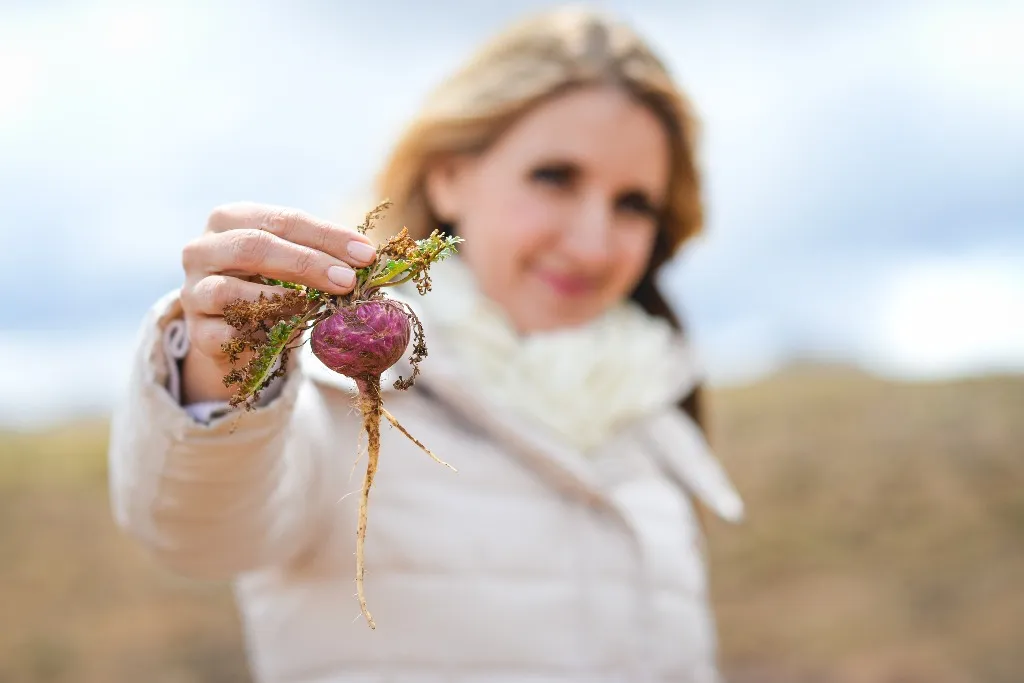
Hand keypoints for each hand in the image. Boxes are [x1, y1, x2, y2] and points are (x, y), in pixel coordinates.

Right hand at [177, 203, 377, 402]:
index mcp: (230, 220)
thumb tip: (368, 258)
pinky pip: (227, 334)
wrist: (229, 330)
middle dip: (307, 263)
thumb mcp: (290, 259)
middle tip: (348, 280)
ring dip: (281, 300)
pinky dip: (259, 335)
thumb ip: (321, 253)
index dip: (326, 236)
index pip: (282, 219)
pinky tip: (285, 336)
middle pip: (254, 247)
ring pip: (232, 291)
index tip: (366, 254)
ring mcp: (193, 291)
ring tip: (316, 307)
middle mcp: (202, 250)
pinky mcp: (197, 333)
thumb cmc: (268, 283)